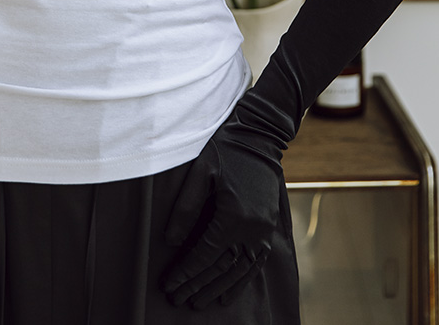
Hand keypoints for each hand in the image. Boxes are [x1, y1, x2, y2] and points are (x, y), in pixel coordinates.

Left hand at [162, 108, 282, 309]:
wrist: (259, 136)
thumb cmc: (225, 149)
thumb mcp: (200, 172)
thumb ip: (186, 207)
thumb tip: (172, 242)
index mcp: (234, 215)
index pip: (205, 255)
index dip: (186, 273)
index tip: (168, 286)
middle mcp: (253, 229)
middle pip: (222, 267)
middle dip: (197, 285)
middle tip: (177, 300)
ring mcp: (264, 231)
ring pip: (240, 270)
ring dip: (217, 288)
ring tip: (198, 302)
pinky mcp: (269, 228)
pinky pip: (257, 263)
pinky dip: (241, 280)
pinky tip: (228, 292)